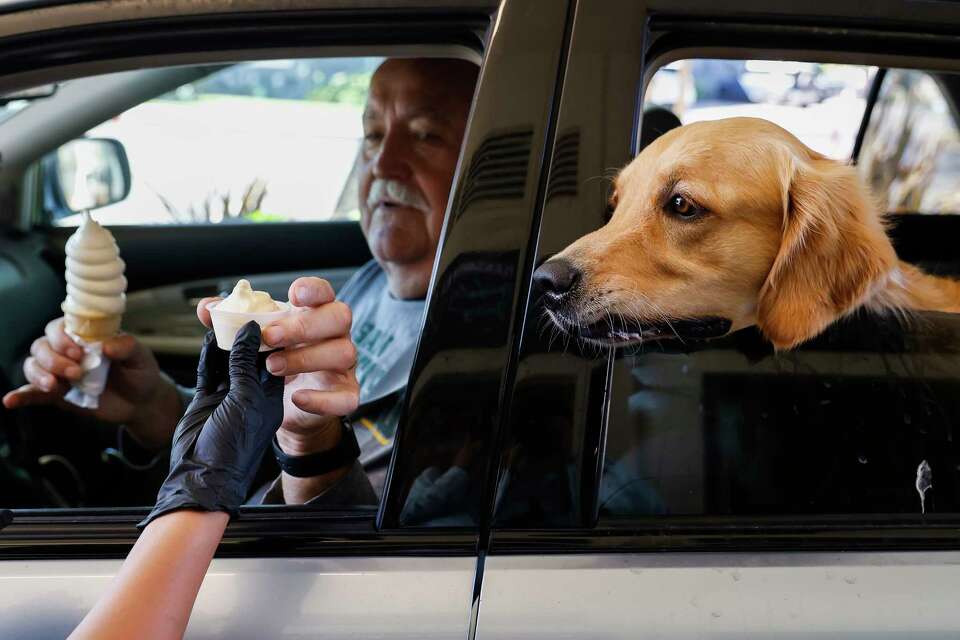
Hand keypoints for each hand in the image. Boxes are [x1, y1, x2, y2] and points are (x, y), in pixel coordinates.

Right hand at [2, 317, 181, 448]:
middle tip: (75, 373)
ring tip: (56, 386)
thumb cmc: (139, 372)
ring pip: (33, 366)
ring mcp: (59, 373)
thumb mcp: (140, 357)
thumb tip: (106, 346)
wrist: (141, 402)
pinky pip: (32, 394)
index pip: (59, 327)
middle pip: (41, 346)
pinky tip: (10, 401)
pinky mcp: (56, 394)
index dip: (61, 338)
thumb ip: (127, 347)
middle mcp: (66, 352)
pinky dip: (20, 396)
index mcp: (84, 336)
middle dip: (54, 359)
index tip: (77, 352)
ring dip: (39, 375)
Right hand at [141, 323, 282, 526]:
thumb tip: (251, 330)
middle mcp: (251, 394)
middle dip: (244, 334)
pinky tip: (206, 338)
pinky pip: (208, 372)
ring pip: (228, 360)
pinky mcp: (206, 400)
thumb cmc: (234, 444)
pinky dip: (207, 355)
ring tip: (220, 317)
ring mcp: (228, 396)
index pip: (275, 357)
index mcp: (270, 396)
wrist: (202, 476)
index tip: (264, 312)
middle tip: (238, 310)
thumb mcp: (247, 399)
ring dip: (223, 341)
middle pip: (250, 355)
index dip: (270, 335)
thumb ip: (246, 364)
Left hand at [197, 277, 358, 455]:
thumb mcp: (252, 343)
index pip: (324, 292)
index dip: (313, 289)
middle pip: (339, 317)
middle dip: (305, 325)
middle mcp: (335, 336)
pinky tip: (296, 398)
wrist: (285, 408)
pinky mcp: (346, 394)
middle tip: (270, 336)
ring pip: (345, 353)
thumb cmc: (273, 364)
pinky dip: (322, 399)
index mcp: (314, 314)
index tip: (293, 294)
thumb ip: (231, 324)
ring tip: (272, 367)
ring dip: (307, 358)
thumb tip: (208, 309)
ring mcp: (344, 366)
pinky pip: (346, 397)